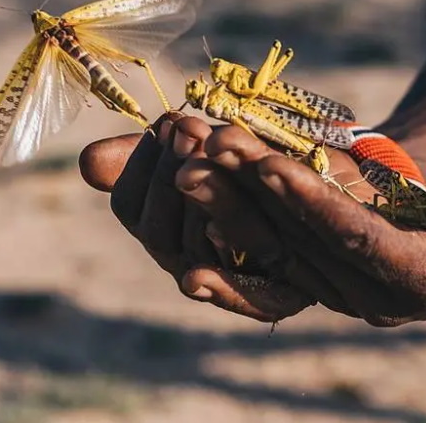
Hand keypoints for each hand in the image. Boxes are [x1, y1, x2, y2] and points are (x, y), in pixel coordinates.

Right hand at [79, 113, 315, 322]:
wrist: (337, 186)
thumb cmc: (264, 163)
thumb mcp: (207, 148)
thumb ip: (154, 156)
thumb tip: (88, 162)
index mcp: (169, 225)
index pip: (132, 205)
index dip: (140, 167)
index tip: (166, 124)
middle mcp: (192, 258)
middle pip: (159, 233)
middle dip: (170, 177)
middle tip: (188, 128)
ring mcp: (234, 280)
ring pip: (204, 255)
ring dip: (208, 202)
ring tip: (214, 151)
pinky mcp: (284, 299)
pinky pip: (258, 301)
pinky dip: (233, 285)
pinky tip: (227, 241)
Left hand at [176, 126, 425, 325]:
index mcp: (419, 279)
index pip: (355, 237)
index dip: (312, 200)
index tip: (269, 162)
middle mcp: (369, 295)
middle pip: (300, 239)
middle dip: (251, 191)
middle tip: (207, 146)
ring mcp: (338, 290)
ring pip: (274, 245)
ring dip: (229, 202)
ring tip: (189, 156)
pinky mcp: (319, 279)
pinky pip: (267, 256)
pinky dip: (230, 228)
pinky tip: (193, 198)